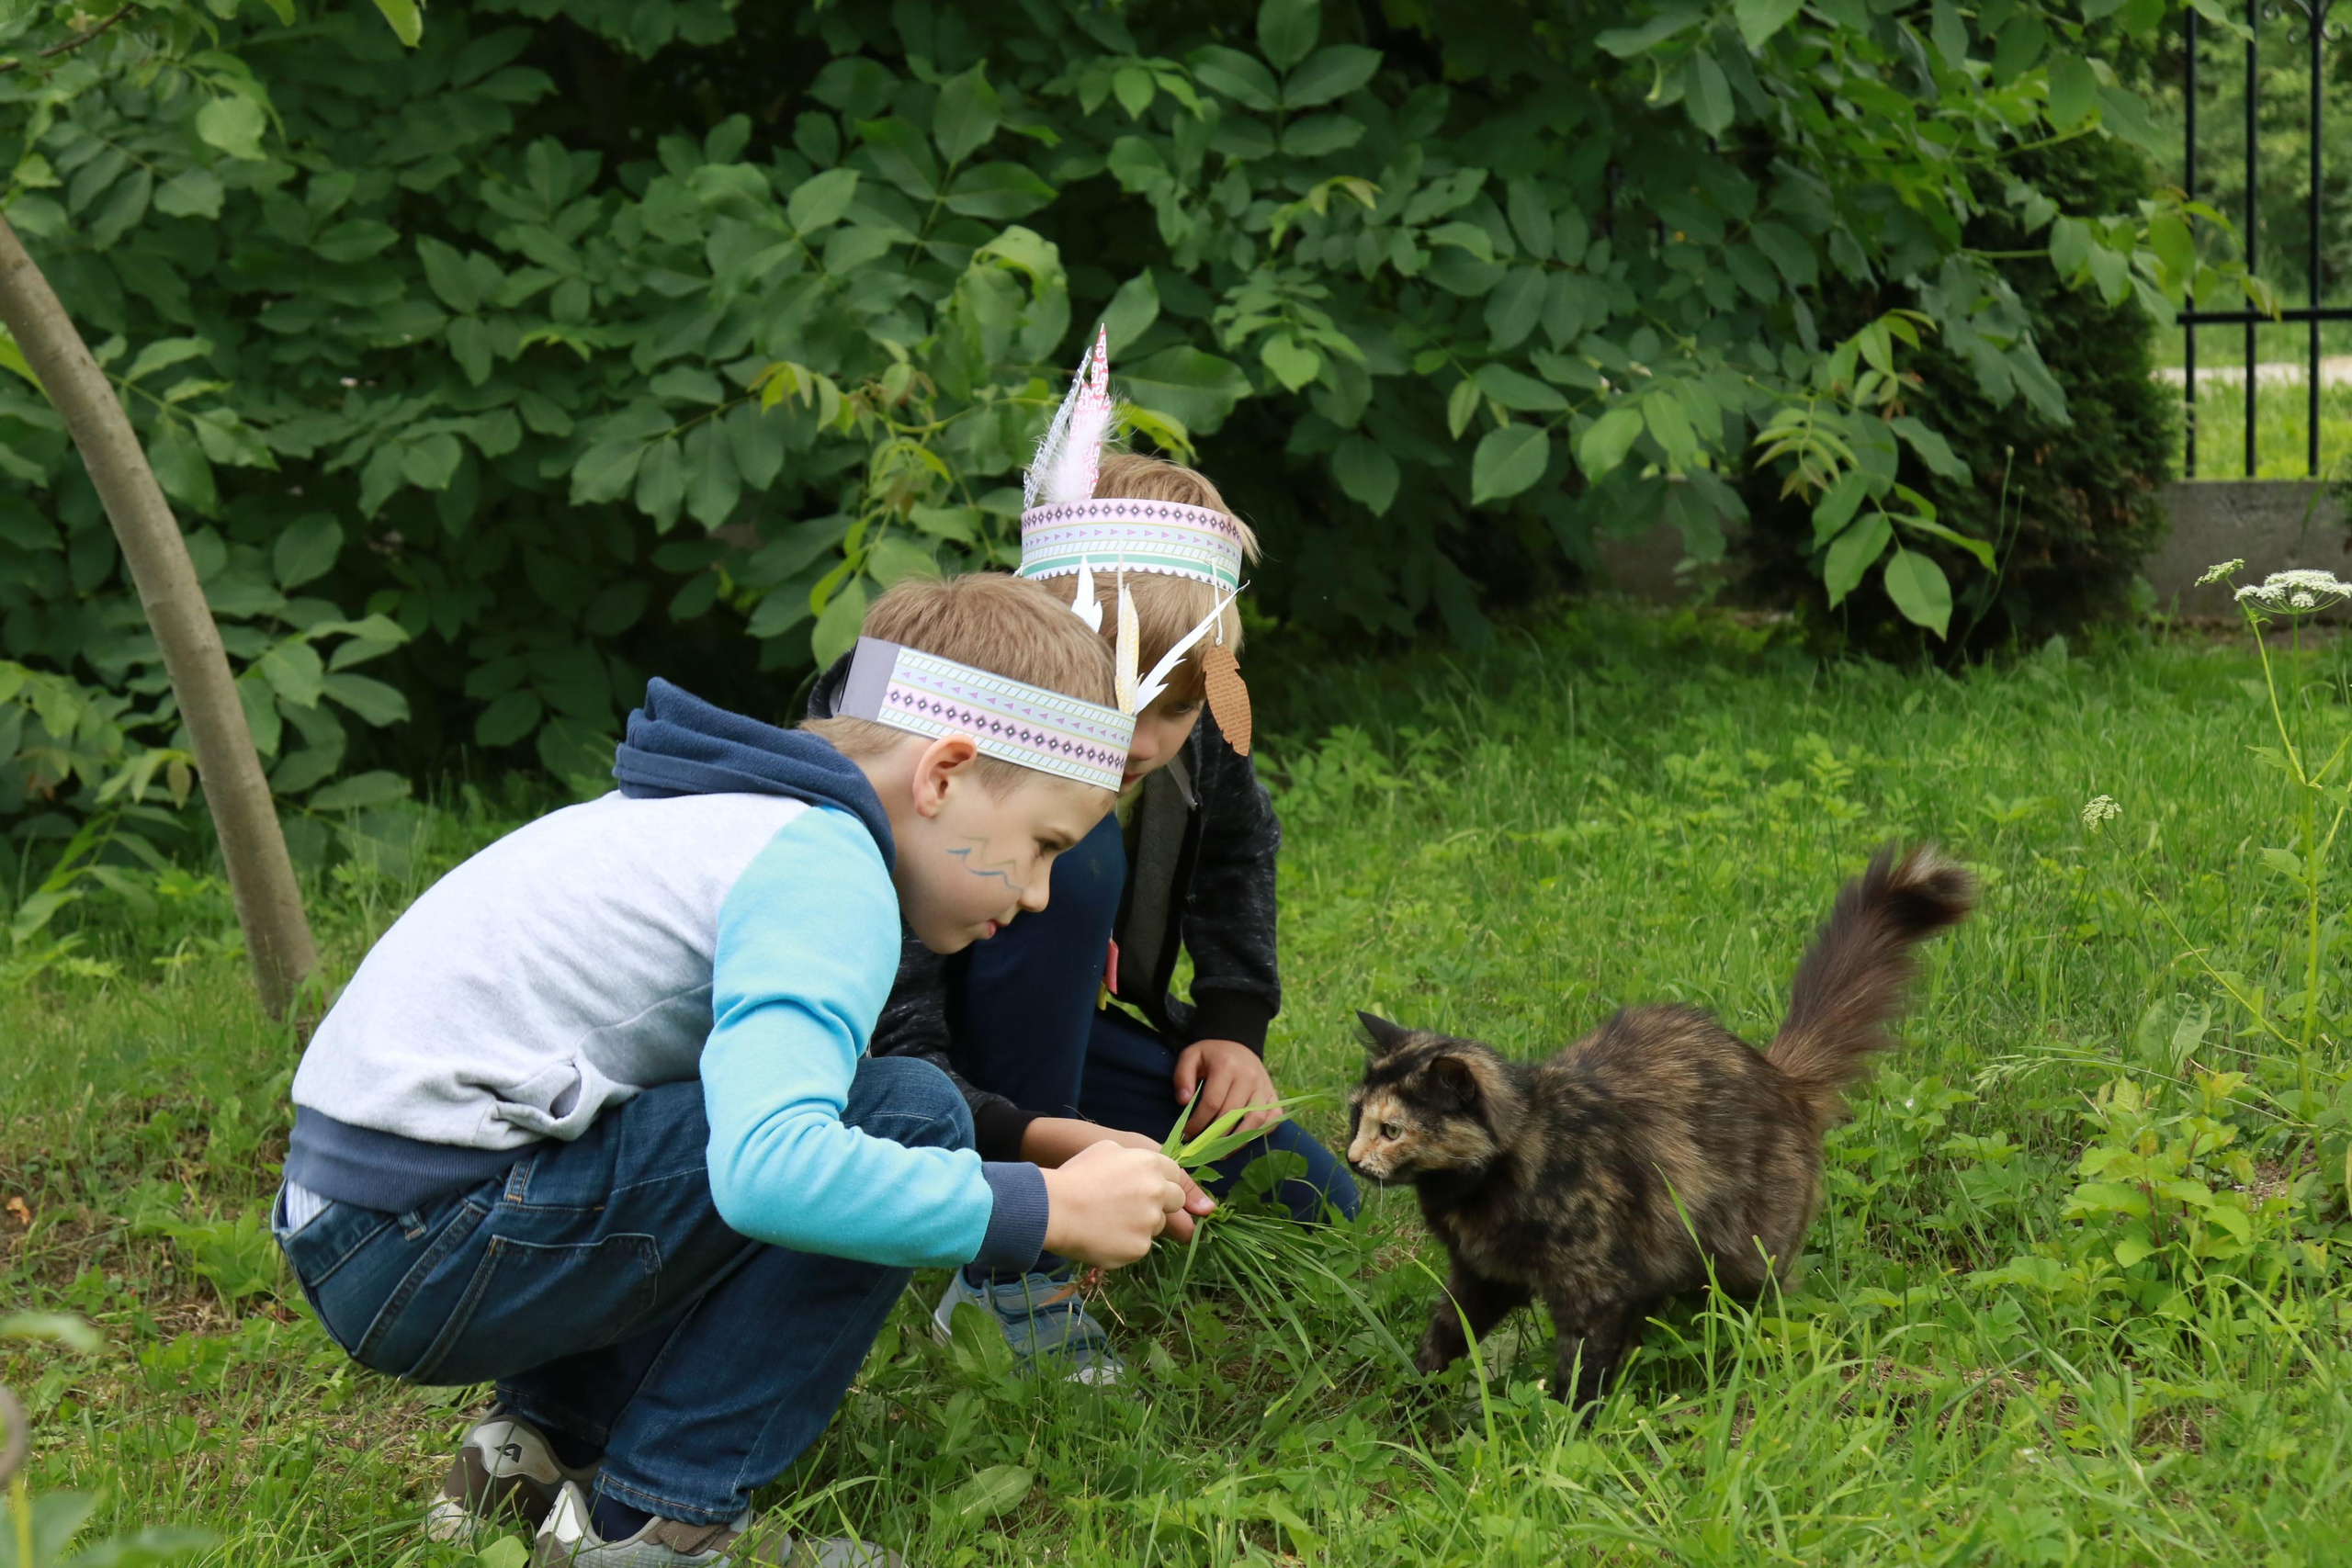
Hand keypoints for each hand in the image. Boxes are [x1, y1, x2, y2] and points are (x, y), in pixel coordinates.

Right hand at [1022, 1117, 1213, 1238]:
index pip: (1176, 1175)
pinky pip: (1140, 1246)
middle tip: (1134, 1208)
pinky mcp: (1140, 1248)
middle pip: (1176, 1201)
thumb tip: (1142, 1168)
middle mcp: (1158, 1192)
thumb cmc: (1076, 1175)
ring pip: (1157, 1225)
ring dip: (1142, 1225)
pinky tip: (1104, 1237)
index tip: (1149, 1189)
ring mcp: (1150, 1222)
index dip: (1163, 1182)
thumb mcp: (1105, 1149)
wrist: (1056, 1209)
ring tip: (1110, 1222)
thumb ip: (1133, 1157)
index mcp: (1151, 1164)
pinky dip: (1126, 1244)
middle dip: (1162, 1204)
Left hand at [1173, 1038, 1282, 1138]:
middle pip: (1232, 1114)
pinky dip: (1261, 1132)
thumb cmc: (1211, 1054)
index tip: (1187, 1134)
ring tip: (1221, 1152)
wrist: (1237, 1043)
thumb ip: (1182, 1077)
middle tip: (1201, 1147)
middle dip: (1214, 1135)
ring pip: (1254, 1120)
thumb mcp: (1191, 1057)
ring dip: (1238, 1140)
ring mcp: (1264, 1087)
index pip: (1212, 1102)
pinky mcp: (1273, 1095)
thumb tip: (1184, 1102)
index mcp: (1227, 1066)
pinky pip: (1273, 1118)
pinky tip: (1244, 1140)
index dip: (1198, 1122)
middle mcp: (1249, 1077)